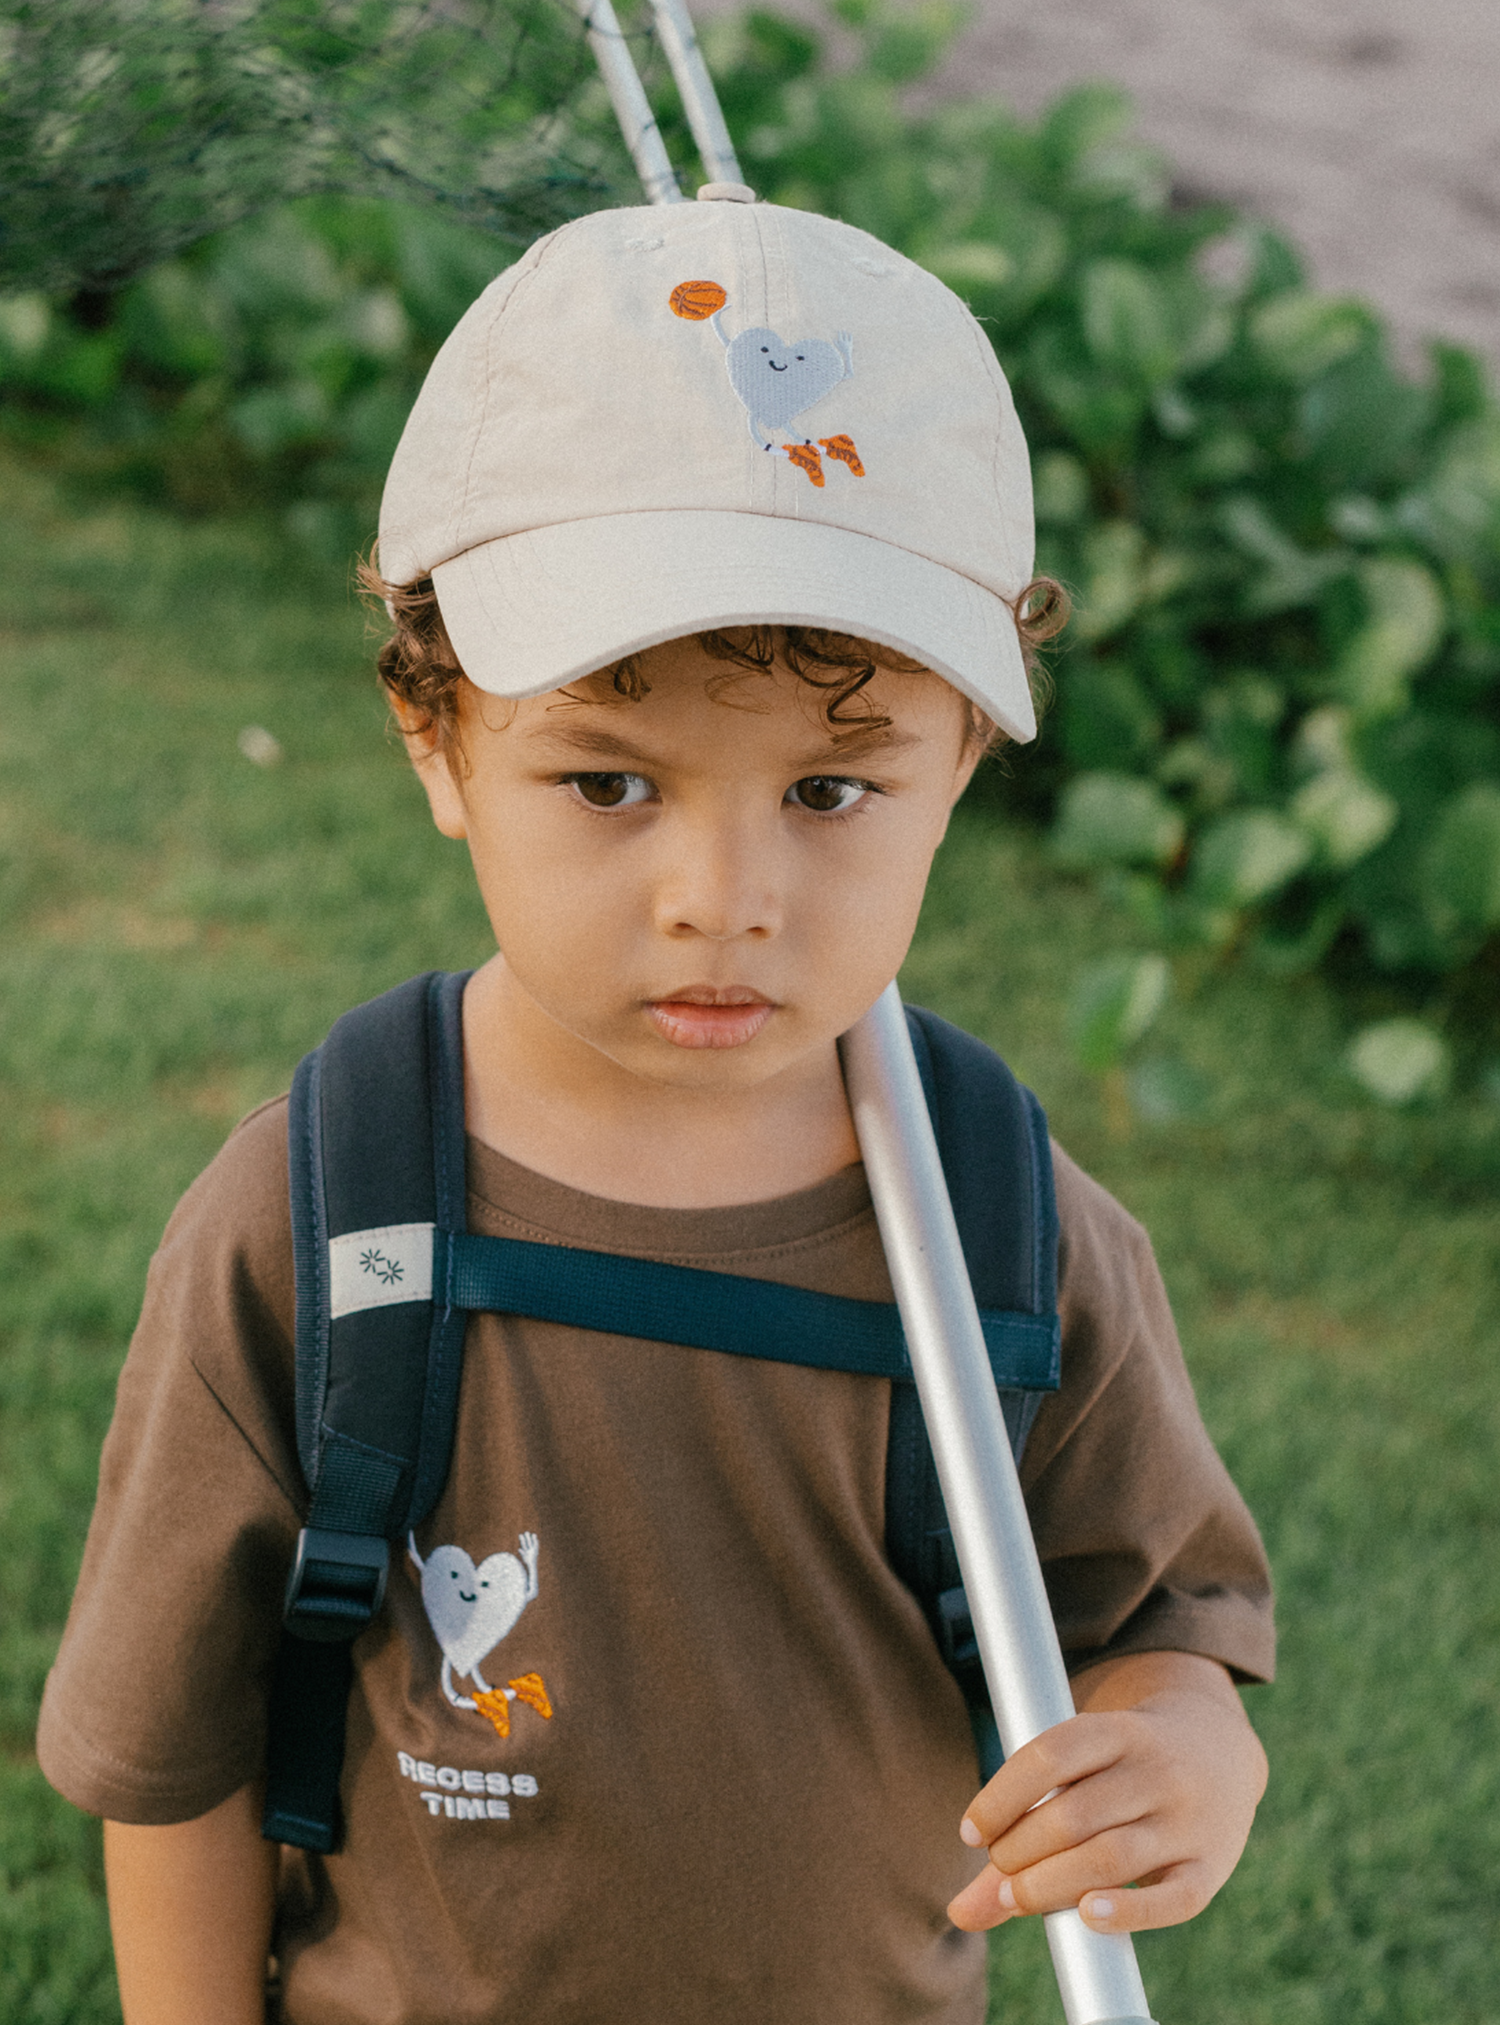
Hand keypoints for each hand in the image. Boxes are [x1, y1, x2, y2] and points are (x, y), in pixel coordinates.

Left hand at [947, 1650, 1266, 1936]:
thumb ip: (1019, 1831)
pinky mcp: (1210, 1868)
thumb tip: (958, 1914)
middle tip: (998, 1871)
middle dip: (1021, 1850)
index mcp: (1118, 1731)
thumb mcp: (1080, 1770)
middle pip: (1074, 1814)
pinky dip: (1128, 1912)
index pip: (1050, 1756)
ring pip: (1112, 1856)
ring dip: (1053, 1883)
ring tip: (1018, 1896)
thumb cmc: (1123, 1770)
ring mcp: (1187, 1820)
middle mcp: (1156, 1770)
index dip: (1002, 1796)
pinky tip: (1087, 1916)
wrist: (1220, 1748)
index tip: (971, 1832)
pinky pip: (1173, 1898)